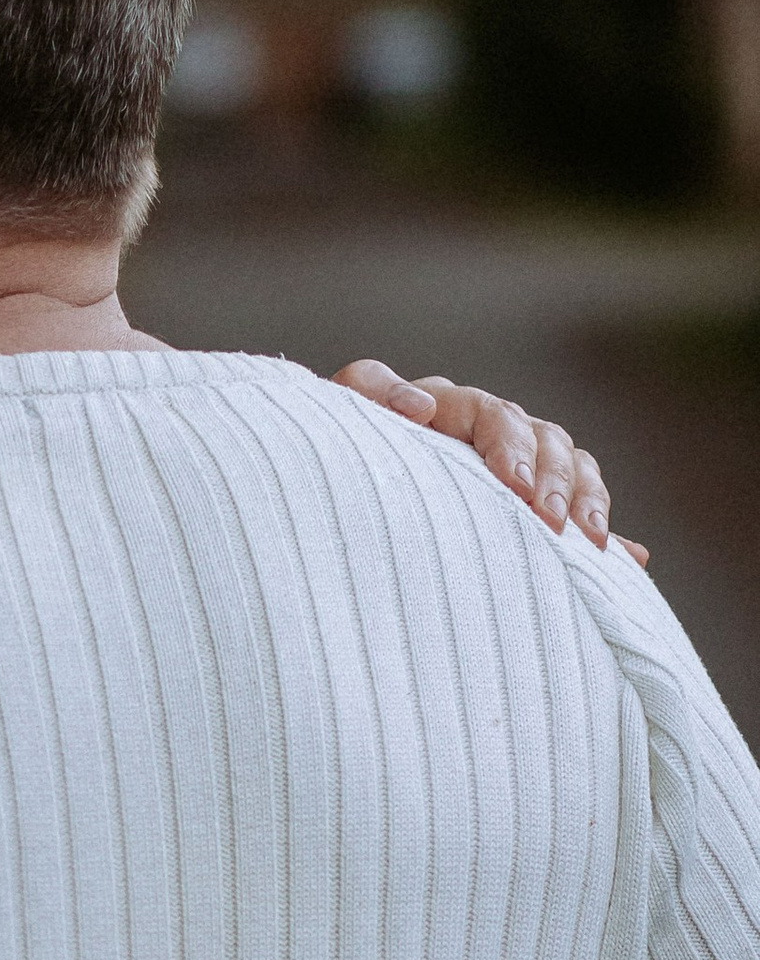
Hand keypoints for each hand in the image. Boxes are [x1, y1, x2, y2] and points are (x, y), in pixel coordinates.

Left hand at [336, 360, 648, 561]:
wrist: (332, 509)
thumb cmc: (332, 461)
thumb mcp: (341, 423)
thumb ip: (373, 397)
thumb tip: (421, 405)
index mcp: (448, 410)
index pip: (493, 417)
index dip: (510, 448)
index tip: (516, 489)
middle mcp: (488, 433)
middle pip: (543, 440)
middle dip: (552, 482)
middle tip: (549, 523)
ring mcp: (515, 468)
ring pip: (569, 467)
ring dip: (585, 501)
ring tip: (590, 543)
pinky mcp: (528, 511)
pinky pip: (579, 513)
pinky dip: (607, 535)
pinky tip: (628, 562)